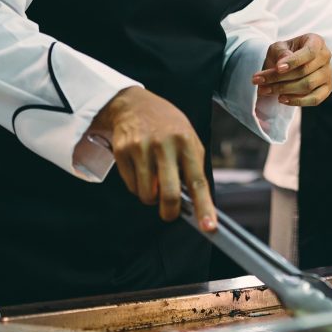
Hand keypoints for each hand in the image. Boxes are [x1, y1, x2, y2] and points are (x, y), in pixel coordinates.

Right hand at [90, 86, 215, 230]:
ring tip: (153, 179)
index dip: (204, 207)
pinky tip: (140, 169)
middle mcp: (164, 145)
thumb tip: (194, 201)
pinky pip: (131, 186)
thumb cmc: (167, 126)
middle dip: (170, 212)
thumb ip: (191, 166)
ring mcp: (142, 148)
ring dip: (151, 197)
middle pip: (169, 194)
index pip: (198, 181)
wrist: (133, 104)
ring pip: (147, 195)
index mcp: (186, 142)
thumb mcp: (188, 137)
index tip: (209, 227)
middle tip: (170, 213)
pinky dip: (137, 186)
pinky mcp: (122, 152)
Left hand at [252, 33, 331, 105]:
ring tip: (264, 90)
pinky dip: (297, 101)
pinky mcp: (326, 89)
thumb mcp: (277, 48)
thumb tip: (283, 62)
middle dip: (279, 78)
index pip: (309, 52)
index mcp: (316, 42)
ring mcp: (328, 73)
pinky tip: (281, 99)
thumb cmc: (283, 54)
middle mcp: (326, 56)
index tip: (277, 68)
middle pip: (305, 71)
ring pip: (308, 85)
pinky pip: (315, 99)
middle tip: (259, 81)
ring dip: (284, 89)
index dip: (293, 61)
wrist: (287, 66)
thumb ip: (280, 53)